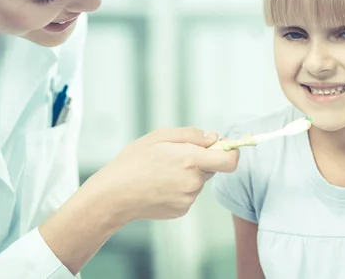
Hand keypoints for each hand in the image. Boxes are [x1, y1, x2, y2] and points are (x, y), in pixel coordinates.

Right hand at [88, 127, 239, 223]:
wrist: (112, 196)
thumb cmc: (133, 162)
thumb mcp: (159, 137)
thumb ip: (191, 135)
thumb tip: (214, 137)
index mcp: (190, 160)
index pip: (230, 160)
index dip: (232, 151)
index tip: (224, 146)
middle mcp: (193, 182)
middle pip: (212, 167)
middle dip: (201, 160)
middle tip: (175, 156)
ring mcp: (188, 199)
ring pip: (199, 180)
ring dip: (188, 174)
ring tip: (162, 171)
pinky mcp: (181, 210)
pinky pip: (189, 194)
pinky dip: (180, 187)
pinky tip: (160, 185)